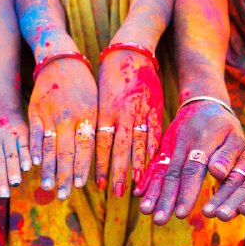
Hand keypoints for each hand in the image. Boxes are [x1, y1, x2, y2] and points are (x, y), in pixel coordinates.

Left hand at [0, 112, 30, 198]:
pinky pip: (25, 146)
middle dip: (0, 179)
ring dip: (13, 170)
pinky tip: (28, 168)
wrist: (2, 112)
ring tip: (15, 184)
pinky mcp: (22, 132)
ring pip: (10, 154)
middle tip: (2, 195)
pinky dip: (26, 157)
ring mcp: (8, 135)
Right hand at [29, 58, 96, 198]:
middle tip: (63, 195)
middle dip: (64, 176)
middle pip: (66, 152)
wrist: (61, 61)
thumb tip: (98, 158)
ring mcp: (50, 114)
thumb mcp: (95, 105)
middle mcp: (69, 117)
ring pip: (49, 147)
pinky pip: (34, 134)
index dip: (82, 168)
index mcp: (87, 116)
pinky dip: (33, 149)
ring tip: (46, 186)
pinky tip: (33, 164)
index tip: (81, 186)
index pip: (85, 148)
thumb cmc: (84, 86)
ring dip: (47, 169)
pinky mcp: (35, 111)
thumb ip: (94, 130)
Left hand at [96, 50, 162, 195]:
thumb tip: (88, 149)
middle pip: (119, 148)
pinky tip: (154, 165)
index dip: (98, 165)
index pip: (100, 144)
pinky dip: (154, 150)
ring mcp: (141, 112)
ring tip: (137, 184)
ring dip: (137, 166)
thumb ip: (97, 123)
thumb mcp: (97, 99)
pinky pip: (155, 133)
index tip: (96, 184)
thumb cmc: (109, 77)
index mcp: (105, 111)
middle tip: (116, 192)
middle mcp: (122, 113)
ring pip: (139, 143)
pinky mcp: (156, 109)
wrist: (131, 53)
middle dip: (117, 172)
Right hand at [134, 100, 244, 224]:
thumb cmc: (224, 126)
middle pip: (172, 174)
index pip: (193, 169)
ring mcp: (169, 146)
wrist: (203, 103)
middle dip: (165, 198)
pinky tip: (138, 195)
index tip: (181, 213)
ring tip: (145, 211)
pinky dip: (145, 180)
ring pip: (160, 171)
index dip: (186, 192)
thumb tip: (218, 173)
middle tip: (160, 220)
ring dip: (152, 192)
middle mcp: (182, 144)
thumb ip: (228, 155)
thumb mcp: (235, 137)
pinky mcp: (162, 148)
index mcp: (203, 142)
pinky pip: (153, 164)